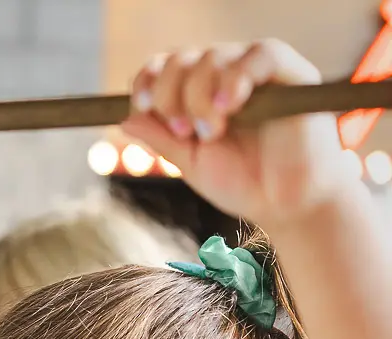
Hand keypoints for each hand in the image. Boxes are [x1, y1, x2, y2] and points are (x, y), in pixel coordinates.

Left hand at [121, 40, 360, 231]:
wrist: (287, 204)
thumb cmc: (243, 183)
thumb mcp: (191, 162)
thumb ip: (161, 139)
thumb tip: (124, 118)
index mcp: (203, 92)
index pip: (166, 66)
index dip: (148, 79)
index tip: (141, 106)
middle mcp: (229, 74)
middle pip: (184, 59)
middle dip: (171, 94)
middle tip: (184, 132)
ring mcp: (259, 72)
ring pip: (214, 56)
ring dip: (200, 95)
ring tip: (211, 133)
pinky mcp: (293, 74)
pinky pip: (261, 54)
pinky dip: (235, 78)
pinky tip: (229, 107)